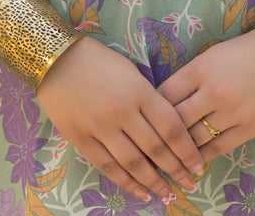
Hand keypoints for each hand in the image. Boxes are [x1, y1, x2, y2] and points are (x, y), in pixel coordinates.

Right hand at [36, 36, 202, 202]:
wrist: (55, 59)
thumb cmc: (97, 59)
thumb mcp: (130, 70)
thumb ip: (147, 97)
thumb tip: (163, 126)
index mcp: (139, 91)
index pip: (171, 127)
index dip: (187, 150)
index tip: (198, 165)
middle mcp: (123, 112)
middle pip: (156, 149)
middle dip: (176, 170)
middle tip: (190, 184)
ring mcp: (100, 127)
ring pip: (133, 163)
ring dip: (154, 182)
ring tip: (168, 194)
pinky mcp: (81, 139)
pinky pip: (107, 166)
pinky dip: (126, 182)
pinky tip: (140, 191)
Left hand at [158, 25, 254, 161]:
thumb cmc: (244, 51)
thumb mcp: (211, 55)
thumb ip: (189, 76)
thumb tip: (162, 99)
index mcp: (200, 69)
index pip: (164, 95)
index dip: (150, 109)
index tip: (141, 119)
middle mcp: (214, 92)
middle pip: (175, 121)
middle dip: (158, 134)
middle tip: (146, 145)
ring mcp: (232, 112)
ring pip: (194, 139)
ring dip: (178, 150)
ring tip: (164, 158)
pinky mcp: (248, 128)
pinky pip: (217, 148)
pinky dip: (201, 156)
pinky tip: (190, 161)